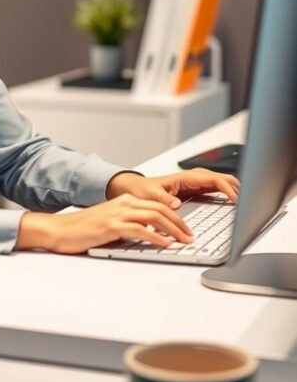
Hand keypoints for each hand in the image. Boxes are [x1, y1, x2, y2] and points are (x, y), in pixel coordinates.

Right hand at [16, 194, 194, 254]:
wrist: (60, 230)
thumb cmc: (83, 229)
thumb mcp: (111, 223)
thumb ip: (129, 225)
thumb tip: (151, 236)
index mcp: (124, 201)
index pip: (158, 205)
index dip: (176, 216)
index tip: (187, 228)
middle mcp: (123, 204)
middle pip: (160, 209)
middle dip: (180, 223)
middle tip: (191, 236)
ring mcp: (117, 214)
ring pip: (154, 217)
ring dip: (173, 230)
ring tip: (184, 241)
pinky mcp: (111, 227)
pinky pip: (140, 230)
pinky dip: (156, 238)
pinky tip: (165, 245)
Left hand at [105, 168, 239, 207]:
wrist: (135, 188)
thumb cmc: (142, 191)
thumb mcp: (150, 196)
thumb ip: (163, 199)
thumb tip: (177, 203)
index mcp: (185, 178)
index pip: (213, 179)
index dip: (227, 189)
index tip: (236, 200)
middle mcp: (192, 178)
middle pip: (220, 178)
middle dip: (235, 186)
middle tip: (247, 200)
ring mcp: (194, 183)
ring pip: (219, 181)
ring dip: (232, 188)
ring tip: (244, 200)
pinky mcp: (194, 189)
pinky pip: (214, 187)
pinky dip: (225, 192)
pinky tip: (231, 200)